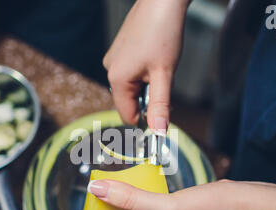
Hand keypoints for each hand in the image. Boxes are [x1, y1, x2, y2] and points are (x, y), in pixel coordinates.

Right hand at [103, 0, 190, 133]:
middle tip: (165, 81)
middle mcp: (110, 70)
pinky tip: (155, 58)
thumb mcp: (164, 75)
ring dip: (148, 85)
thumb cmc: (163, 33)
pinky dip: (144, 73)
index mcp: (117, 79)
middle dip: (148, 98)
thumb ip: (160, 105)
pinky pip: (131, 73)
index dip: (146, 119)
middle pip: (129, 101)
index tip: (163, 114)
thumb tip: (158, 132)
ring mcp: (113, 59)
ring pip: (132, 87)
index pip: (127, 115)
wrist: (162, 0)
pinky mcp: (119, 51)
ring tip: (160, 66)